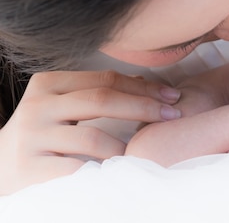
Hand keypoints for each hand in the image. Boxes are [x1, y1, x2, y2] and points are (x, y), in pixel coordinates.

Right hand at [0, 70, 180, 194]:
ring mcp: (31, 138)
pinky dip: (102, 172)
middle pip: (102, 100)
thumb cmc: (43, 134)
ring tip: (141, 154)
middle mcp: (38, 106)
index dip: (144, 87)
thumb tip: (146, 82)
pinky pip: (77, 170)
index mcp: (49, 84)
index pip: (106, 80)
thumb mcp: (64, 106)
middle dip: (145, 106)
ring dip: (125, 148)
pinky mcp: (29, 169)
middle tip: (174, 114)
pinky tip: (118, 174)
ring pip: (93, 138)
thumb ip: (98, 92)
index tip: (173, 95)